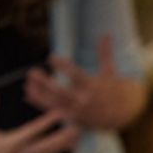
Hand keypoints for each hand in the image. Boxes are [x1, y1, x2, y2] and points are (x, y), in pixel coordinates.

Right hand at [0, 84, 77, 152]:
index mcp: (12, 145)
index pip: (34, 131)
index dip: (49, 122)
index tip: (62, 113)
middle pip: (49, 146)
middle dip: (65, 137)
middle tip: (79, 127)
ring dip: (64, 146)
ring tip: (77, 137)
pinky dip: (55, 152)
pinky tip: (64, 148)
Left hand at [24, 35, 145, 129]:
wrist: (125, 114)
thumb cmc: (115, 89)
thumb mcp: (111, 71)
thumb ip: (105, 53)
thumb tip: (105, 34)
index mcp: (93, 86)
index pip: (76, 75)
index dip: (63, 66)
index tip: (51, 57)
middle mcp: (84, 99)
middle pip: (61, 92)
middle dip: (45, 83)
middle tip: (32, 72)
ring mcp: (79, 111)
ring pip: (55, 103)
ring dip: (39, 94)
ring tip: (27, 84)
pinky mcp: (75, 118)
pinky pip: (55, 111)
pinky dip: (41, 104)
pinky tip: (29, 95)